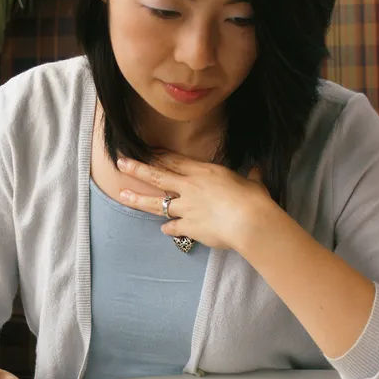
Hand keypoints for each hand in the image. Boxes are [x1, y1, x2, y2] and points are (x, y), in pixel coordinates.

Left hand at [117, 153, 270, 250]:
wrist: (249, 222)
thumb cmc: (253, 200)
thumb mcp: (254, 184)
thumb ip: (252, 177)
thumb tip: (257, 170)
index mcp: (204, 172)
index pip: (175, 160)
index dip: (158, 154)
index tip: (145, 149)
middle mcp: (190, 187)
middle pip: (157, 176)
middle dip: (137, 168)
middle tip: (120, 163)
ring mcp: (186, 207)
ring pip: (156, 202)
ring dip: (138, 199)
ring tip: (123, 195)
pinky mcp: (188, 226)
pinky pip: (172, 227)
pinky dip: (168, 228)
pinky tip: (164, 229)